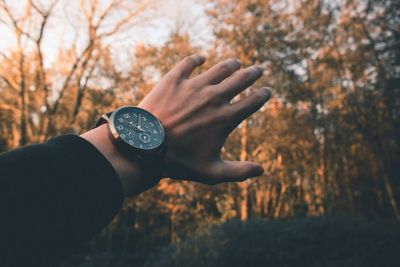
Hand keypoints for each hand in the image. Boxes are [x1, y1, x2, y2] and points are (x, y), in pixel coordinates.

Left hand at [139, 55, 270, 184]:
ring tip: (236, 63)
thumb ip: (239, 172)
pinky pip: (189, 63)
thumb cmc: (179, 162)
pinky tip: (201, 58)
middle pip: (241, 79)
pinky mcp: (174, 79)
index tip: (267, 91)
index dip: (263, 95)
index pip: (253, 101)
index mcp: (226, 118)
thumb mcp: (211, 172)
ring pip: (220, 69)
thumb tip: (262, 170)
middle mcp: (214, 98)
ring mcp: (194, 86)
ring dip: (232, 65)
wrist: (145, 146)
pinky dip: (197, 59)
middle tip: (258, 70)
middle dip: (253, 73)